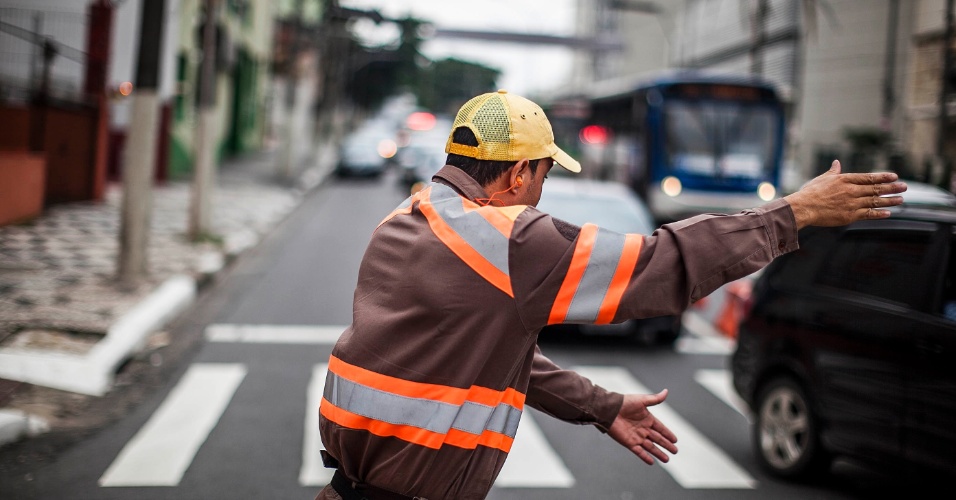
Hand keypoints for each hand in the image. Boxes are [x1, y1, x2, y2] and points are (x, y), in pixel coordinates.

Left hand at [607, 390, 677, 464]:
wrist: (609, 410)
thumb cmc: (624, 403)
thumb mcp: (642, 400)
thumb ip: (655, 399)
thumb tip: (666, 391)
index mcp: (647, 419)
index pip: (661, 428)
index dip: (668, 434)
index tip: (675, 440)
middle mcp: (643, 429)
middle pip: (658, 439)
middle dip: (666, 445)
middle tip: (675, 451)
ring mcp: (636, 436)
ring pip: (650, 447)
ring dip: (658, 453)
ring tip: (667, 459)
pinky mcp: (629, 442)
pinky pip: (639, 451)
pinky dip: (645, 457)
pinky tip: (652, 462)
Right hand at [784, 160, 906, 228]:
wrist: (803, 207)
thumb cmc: (810, 192)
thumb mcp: (823, 178)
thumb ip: (833, 171)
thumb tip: (837, 162)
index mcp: (845, 180)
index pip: (869, 177)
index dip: (883, 177)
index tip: (894, 176)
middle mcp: (852, 191)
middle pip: (876, 189)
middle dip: (892, 188)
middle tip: (904, 187)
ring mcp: (852, 204)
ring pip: (875, 201)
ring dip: (890, 200)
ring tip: (901, 199)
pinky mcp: (850, 216)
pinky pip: (868, 214)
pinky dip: (879, 214)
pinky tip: (888, 213)